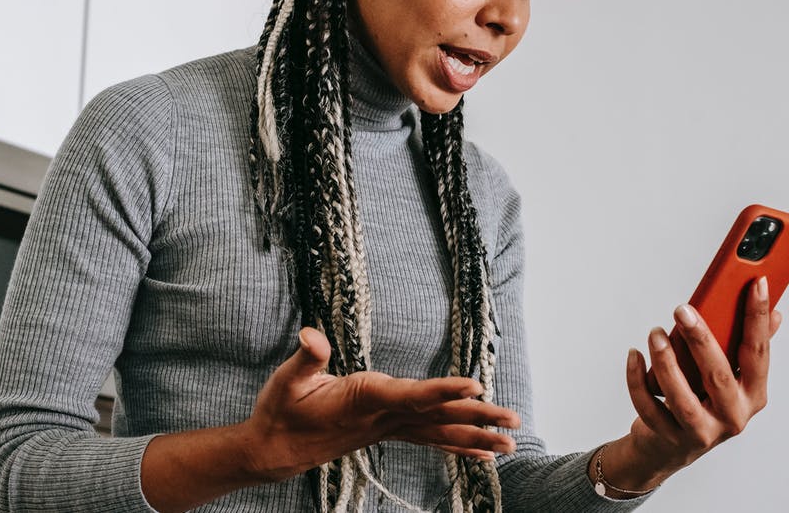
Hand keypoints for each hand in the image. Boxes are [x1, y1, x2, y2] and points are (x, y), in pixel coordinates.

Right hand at [238, 327, 519, 482]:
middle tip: (514, 421)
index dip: (443, 391)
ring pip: (438, 432)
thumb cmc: (280, 412)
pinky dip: (457, 446)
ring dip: (476, 436)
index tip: (475, 386)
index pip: (410, 396)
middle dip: (477, 417)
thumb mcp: (285, 382)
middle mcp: (381, 418)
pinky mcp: (386, 432)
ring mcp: (386, 429)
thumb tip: (311, 334)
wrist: (275, 451)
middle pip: (436, 416)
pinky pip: (429, 440)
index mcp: (362, 400)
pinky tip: (482, 454)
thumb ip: (305, 358)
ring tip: (511, 444)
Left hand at [624, 276, 782, 473]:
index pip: (758, 352)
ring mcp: (701, 431)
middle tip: (682, 310)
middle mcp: (732, 416)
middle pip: (719, 377)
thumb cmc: (703, 402)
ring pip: (682, 398)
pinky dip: (637, 380)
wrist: (670, 447)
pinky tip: (634, 355)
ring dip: (666, 362)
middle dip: (701, 341)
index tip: (756, 284)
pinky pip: (649, 407)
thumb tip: (774, 313)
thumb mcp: (731, 376)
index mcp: (752, 395)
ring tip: (655, 334)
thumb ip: (748, 346)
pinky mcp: (669, 438)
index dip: (757, 318)